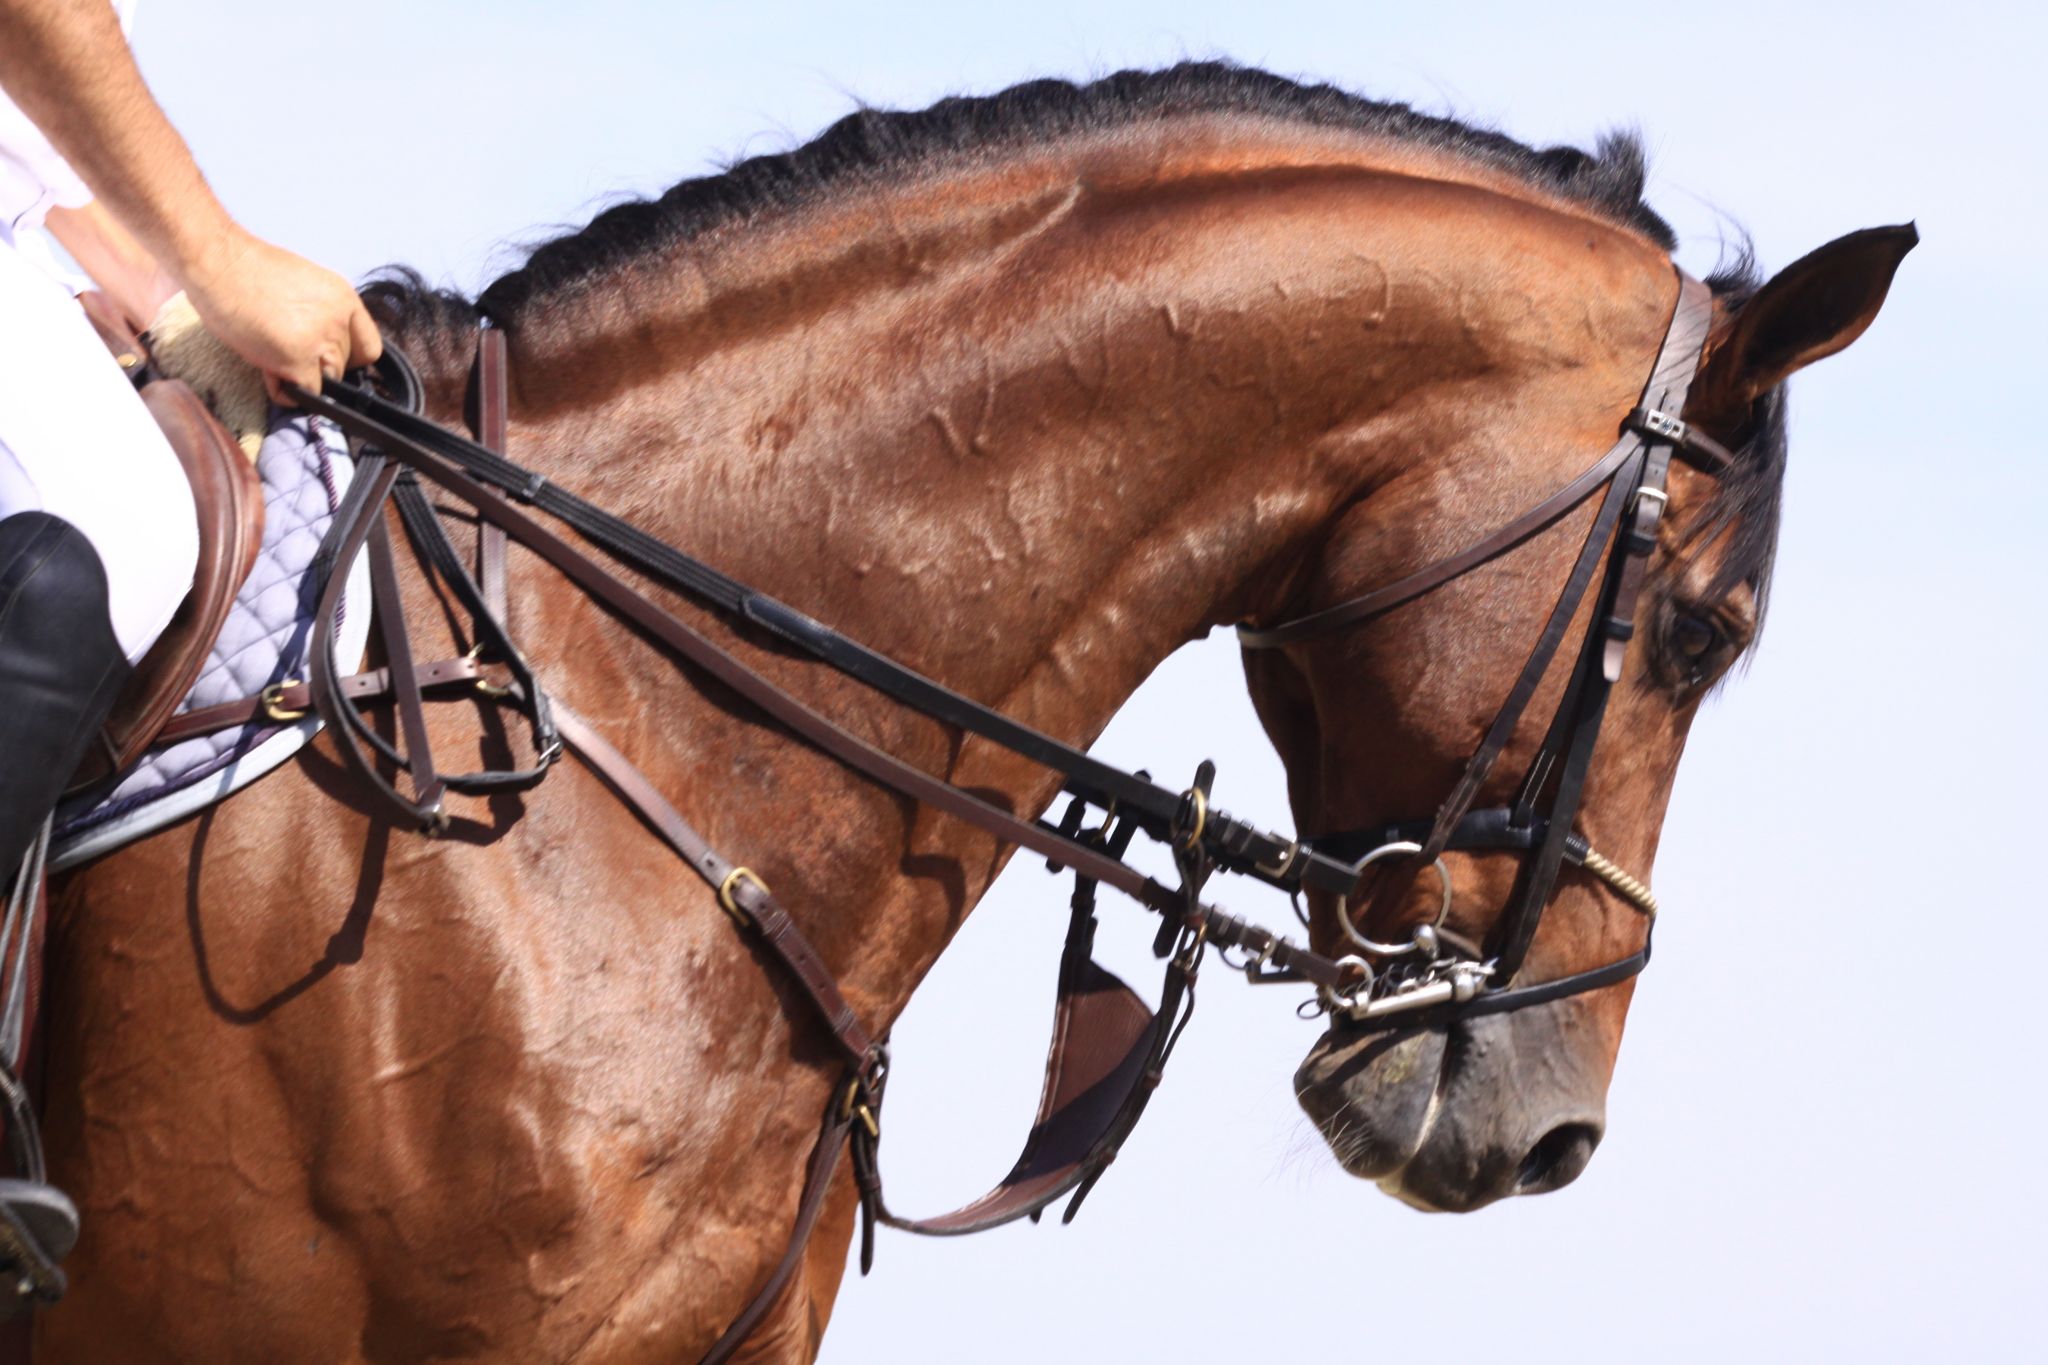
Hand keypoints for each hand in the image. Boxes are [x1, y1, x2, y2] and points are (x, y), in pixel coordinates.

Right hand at [179, 230, 381, 402]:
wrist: (216, 261)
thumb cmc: (247, 270)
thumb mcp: (304, 285)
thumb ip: (321, 314)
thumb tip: (323, 346)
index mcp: (344, 298)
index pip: (368, 347)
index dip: (348, 358)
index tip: (327, 359)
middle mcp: (339, 319)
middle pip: (344, 366)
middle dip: (316, 366)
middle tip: (283, 351)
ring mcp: (320, 340)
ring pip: (326, 382)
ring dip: (300, 378)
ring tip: (270, 356)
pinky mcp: (297, 359)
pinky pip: (305, 394)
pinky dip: (287, 392)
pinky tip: (268, 372)